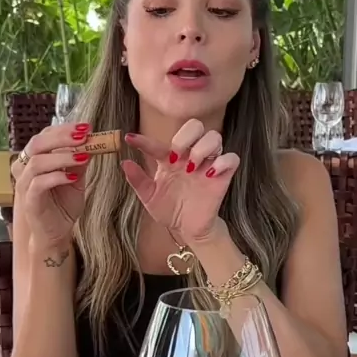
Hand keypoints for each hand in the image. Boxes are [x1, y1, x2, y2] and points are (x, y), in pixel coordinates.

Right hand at [11, 122, 91, 247]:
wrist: (55, 233)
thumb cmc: (62, 205)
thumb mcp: (76, 179)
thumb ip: (80, 161)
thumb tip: (93, 142)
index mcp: (36, 158)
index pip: (46, 135)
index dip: (65, 129)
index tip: (86, 127)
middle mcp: (26, 168)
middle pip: (38, 143)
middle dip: (62, 137)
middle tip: (84, 135)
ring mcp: (25, 184)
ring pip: (37, 162)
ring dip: (62, 157)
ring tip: (83, 157)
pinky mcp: (28, 200)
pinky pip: (38, 183)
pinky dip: (57, 177)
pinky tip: (72, 177)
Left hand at [121, 119, 238, 245]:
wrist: (187, 230)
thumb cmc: (170, 210)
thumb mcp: (149, 197)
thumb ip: (138, 180)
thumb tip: (124, 163)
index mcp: (170, 159)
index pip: (159, 144)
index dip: (144, 141)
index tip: (130, 140)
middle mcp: (189, 157)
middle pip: (195, 126)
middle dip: (185, 136)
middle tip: (175, 155)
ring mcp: (207, 165)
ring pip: (215, 137)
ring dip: (202, 147)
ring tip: (191, 167)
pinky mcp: (222, 177)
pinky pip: (232, 158)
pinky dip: (223, 161)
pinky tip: (210, 174)